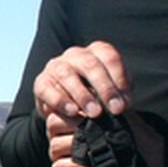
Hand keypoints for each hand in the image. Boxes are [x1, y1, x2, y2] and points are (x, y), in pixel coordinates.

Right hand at [36, 41, 131, 166]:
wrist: (68, 108)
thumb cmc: (95, 97)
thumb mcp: (111, 91)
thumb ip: (120, 92)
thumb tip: (124, 101)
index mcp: (95, 52)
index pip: (109, 57)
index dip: (119, 78)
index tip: (126, 102)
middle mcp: (75, 55)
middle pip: (90, 64)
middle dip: (105, 88)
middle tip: (115, 109)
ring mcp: (56, 66)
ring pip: (68, 75)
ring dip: (82, 94)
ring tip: (94, 113)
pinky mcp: (41, 82)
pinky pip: (48, 88)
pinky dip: (60, 100)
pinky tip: (72, 112)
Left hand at [46, 107, 167, 166]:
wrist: (164, 164)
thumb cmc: (143, 142)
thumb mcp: (123, 120)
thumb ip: (103, 114)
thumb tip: (77, 113)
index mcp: (100, 110)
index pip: (66, 107)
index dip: (60, 119)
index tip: (64, 130)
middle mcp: (94, 124)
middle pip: (54, 124)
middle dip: (54, 136)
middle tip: (60, 145)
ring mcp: (93, 146)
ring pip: (55, 146)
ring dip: (56, 155)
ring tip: (63, 159)